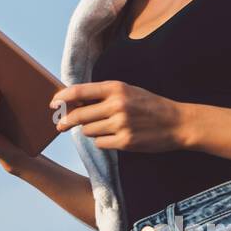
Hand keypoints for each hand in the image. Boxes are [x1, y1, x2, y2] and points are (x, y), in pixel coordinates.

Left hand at [49, 80, 188, 151]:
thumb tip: (74, 101)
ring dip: (89, 130)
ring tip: (104, 127)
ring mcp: (121, 124)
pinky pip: (99, 143)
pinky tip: (114, 137)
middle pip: (79, 115)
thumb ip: (103, 94)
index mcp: (116, 88)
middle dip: (66, 121)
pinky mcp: (125, 141)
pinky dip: (102, 141)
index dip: (62, 98)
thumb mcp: (128, 91)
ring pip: (88, 130)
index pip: (79, 91)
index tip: (52, 104)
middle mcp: (117, 104)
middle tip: (59, 125)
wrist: (178, 123)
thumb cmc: (149, 105)